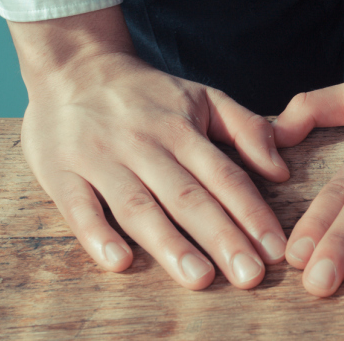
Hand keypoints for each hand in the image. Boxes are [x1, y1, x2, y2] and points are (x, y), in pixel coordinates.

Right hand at [11, 7, 289, 289]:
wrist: (72, 66)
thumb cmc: (146, 93)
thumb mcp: (202, 96)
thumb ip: (247, 129)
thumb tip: (282, 170)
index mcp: (181, 129)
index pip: (224, 176)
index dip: (251, 213)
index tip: (275, 249)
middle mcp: (144, 145)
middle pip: (187, 197)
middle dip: (222, 237)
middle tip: (249, 275)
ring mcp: (101, 159)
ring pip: (139, 206)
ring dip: (169, 243)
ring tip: (199, 277)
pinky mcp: (61, 173)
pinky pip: (79, 207)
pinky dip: (97, 235)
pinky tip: (120, 262)